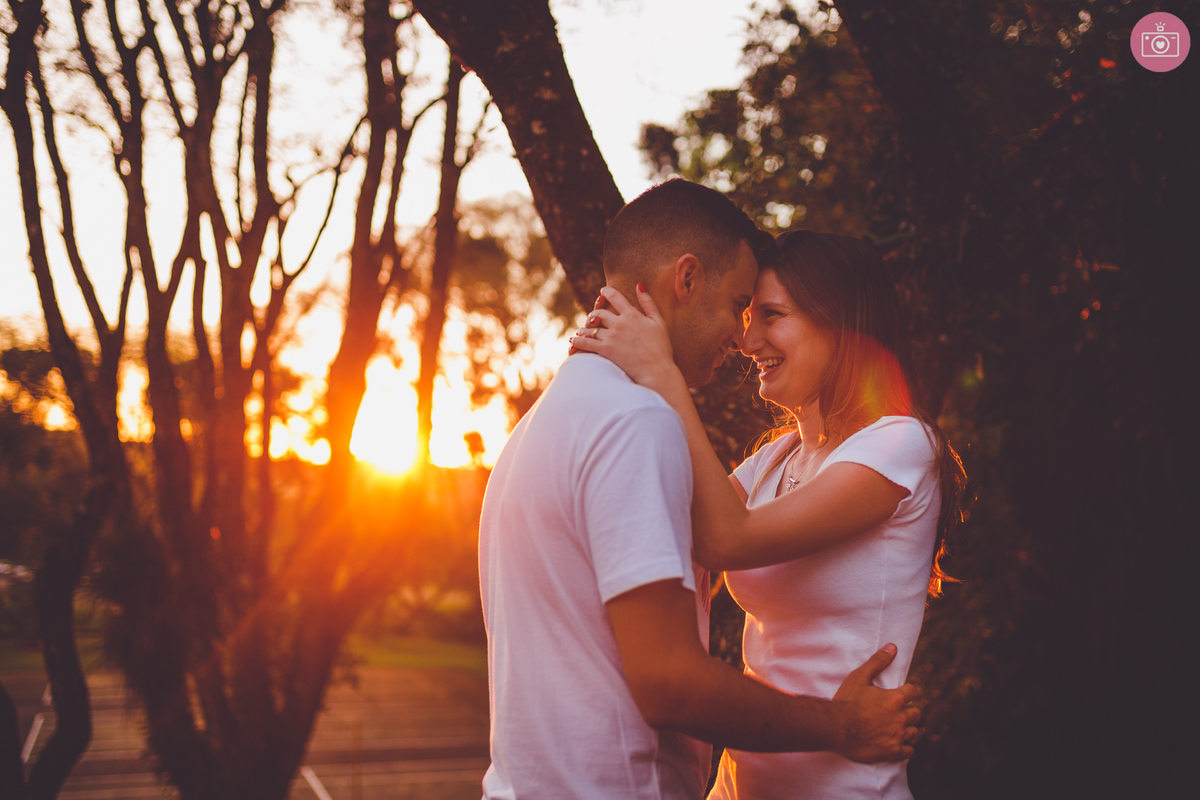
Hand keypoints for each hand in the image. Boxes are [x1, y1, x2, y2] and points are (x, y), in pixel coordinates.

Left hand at [569, 284, 676, 390]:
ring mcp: (611, 336)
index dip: (607, 292)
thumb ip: (648, 303)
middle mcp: (619, 323)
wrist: (656, 370)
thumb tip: (639, 285)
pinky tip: (574, 341)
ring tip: (581, 331)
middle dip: (594, 314)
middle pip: (599, 313)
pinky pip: (586, 342)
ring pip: (590, 327)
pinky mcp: (605, 350)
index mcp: (632, 314)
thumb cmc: (660, 348)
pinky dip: (578, 340)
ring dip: (585, 328)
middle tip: (592, 317)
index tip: (603, 291)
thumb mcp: (658, 322)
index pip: (615, 296)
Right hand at [831, 644, 922, 762]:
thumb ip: (878, 661)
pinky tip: (898, 742)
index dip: (906, 691)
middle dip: (909, 710)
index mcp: (896, 699)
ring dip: (908, 728)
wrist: (835, 727)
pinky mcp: (892, 751)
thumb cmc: (846, 701)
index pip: (913, 691)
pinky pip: (909, 750)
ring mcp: (897, 736)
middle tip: (897, 711)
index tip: (899, 693)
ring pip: (914, 731)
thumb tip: (893, 647)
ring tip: (897, 726)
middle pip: (916, 712)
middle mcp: (901, 718)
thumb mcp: (859, 677)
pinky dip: (906, 747)